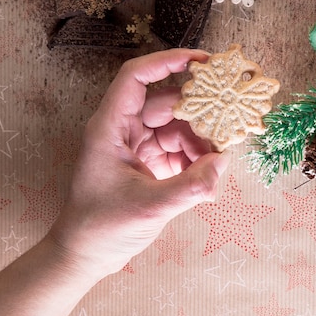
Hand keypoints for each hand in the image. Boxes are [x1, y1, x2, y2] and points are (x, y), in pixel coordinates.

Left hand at [47, 49, 229, 276]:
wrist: (86, 254)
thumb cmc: (102, 227)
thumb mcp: (150, 206)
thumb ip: (190, 186)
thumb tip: (223, 164)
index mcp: (110, 128)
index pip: (136, 77)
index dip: (168, 62)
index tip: (203, 61)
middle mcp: (123, 131)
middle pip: (167, 104)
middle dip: (198, 114)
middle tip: (228, 122)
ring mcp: (136, 147)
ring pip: (177, 128)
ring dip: (200, 144)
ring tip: (215, 167)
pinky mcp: (148, 163)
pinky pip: (178, 149)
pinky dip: (195, 161)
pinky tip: (205, 181)